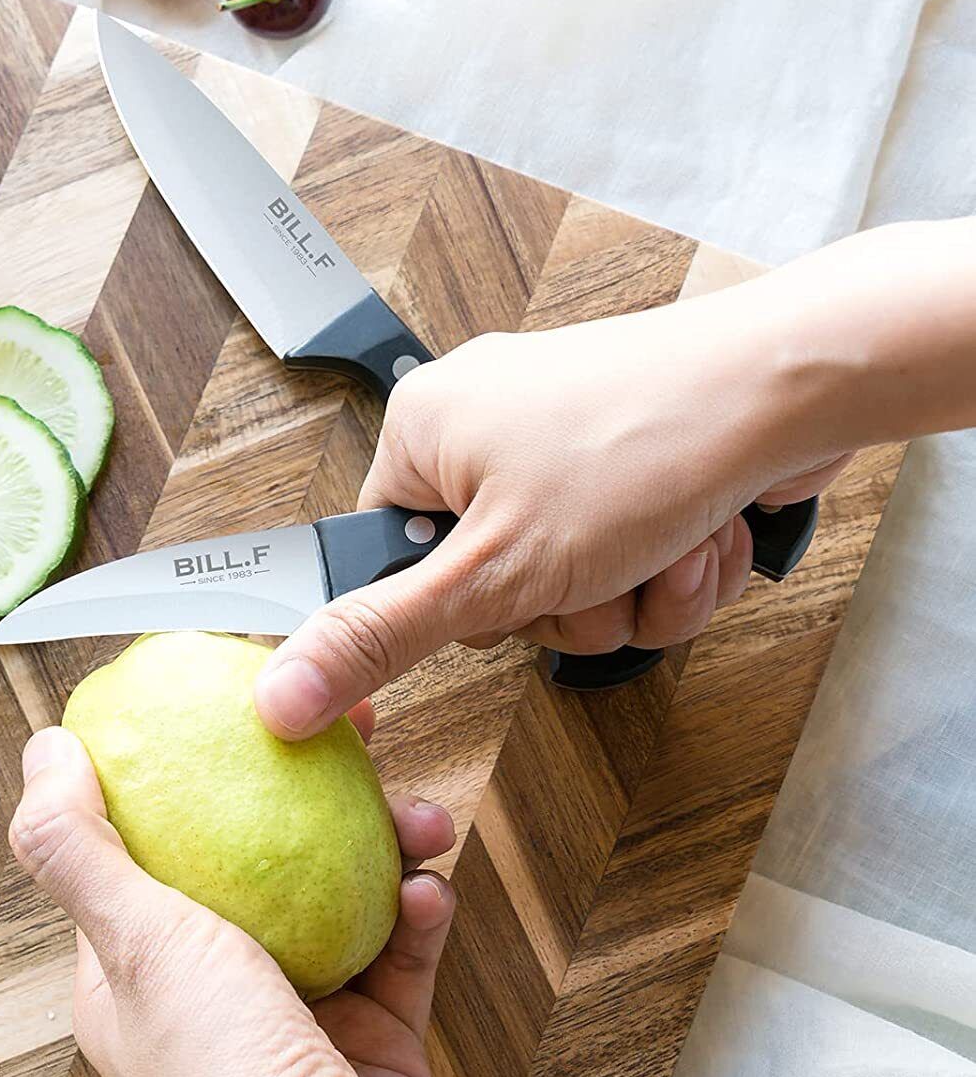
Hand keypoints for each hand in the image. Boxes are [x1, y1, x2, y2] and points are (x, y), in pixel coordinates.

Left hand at [7, 706, 472, 1076]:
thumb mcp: (138, 946)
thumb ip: (80, 849)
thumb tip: (41, 750)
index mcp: (133, 977)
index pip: (144, 849)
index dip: (181, 773)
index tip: (233, 710)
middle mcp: (207, 995)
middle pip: (250, 862)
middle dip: (299, 797)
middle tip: (346, 732)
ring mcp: (292, 1018)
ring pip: (334, 898)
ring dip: (378, 847)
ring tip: (417, 815)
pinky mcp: (369, 1040)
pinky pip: (394, 950)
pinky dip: (412, 915)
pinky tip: (427, 890)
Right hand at [255, 281, 856, 737]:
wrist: (796, 384)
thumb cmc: (645, 440)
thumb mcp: (492, 570)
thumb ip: (381, 635)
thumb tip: (280, 693)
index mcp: (424, 430)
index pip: (393, 563)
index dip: (458, 606)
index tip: (506, 596)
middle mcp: (489, 427)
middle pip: (493, 588)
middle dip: (568, 608)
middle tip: (597, 570)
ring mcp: (569, 443)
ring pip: (576, 588)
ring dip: (633, 596)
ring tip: (665, 544)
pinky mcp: (636, 461)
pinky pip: (631, 559)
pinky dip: (674, 568)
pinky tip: (703, 532)